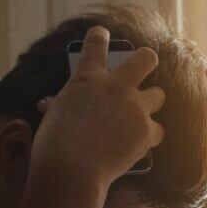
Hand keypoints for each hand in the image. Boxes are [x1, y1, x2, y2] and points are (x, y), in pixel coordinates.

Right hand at [31, 26, 165, 188]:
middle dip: (147, 61)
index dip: (100, 37)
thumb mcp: (54, 117)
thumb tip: (47, 104)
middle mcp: (115, 86)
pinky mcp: (147, 131)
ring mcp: (134, 107)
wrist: (71, 172)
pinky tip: (138, 145)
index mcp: (86, 78)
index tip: (102, 35)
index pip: (96, 44)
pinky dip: (149, 137)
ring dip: (150, 105)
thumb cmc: (54, 147)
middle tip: (142, 70)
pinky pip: (159, 130)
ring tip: (139, 118)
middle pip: (147, 58)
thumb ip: (61, 105)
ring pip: (159, 95)